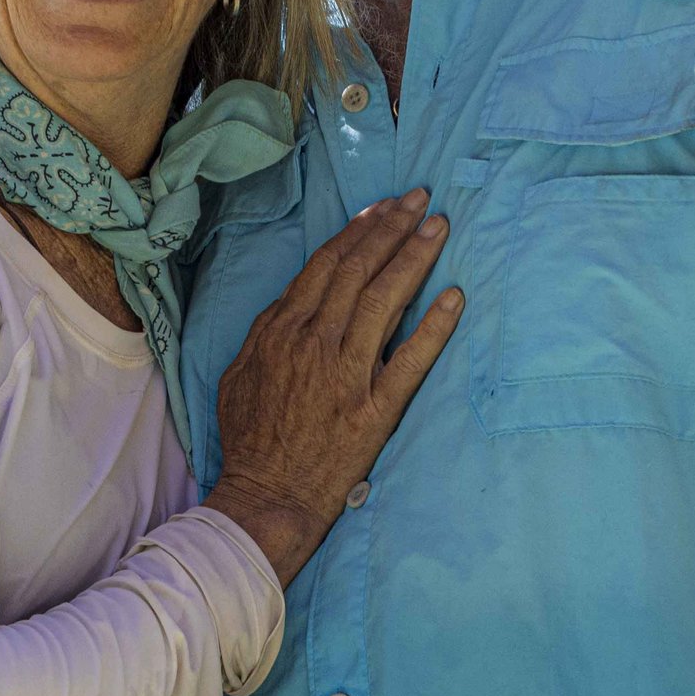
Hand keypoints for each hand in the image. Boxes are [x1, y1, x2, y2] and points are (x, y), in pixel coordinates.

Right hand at [206, 190, 462, 585]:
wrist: (266, 495)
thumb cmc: (251, 439)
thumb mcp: (240, 375)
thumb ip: (267, 333)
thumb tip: (291, 303)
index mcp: (282, 331)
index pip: (327, 266)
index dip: (358, 233)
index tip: (383, 208)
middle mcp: (316, 343)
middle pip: (359, 271)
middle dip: (392, 229)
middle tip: (421, 200)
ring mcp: (348, 374)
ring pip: (385, 301)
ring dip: (414, 259)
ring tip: (438, 228)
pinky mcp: (375, 409)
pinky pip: (410, 360)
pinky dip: (434, 327)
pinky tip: (454, 298)